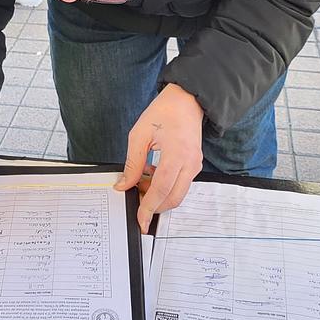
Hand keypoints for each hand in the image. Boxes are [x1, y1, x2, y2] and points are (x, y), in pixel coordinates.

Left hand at [115, 83, 203, 231]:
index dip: (148, 207)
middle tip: (135, 197)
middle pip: (173, 198)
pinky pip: (180, 184)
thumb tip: (124, 185)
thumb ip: (132, 163)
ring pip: (177, 193)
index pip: (161, 190)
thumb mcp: (139, 134)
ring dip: (158, 195)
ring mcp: (195, 165)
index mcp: (176, 154)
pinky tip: (151, 174)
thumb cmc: (163, 112)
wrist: (186, 100)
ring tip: (140, 180)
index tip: (139, 220)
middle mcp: (190, 163)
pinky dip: (165, 186)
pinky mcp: (195, 165)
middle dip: (153, 205)